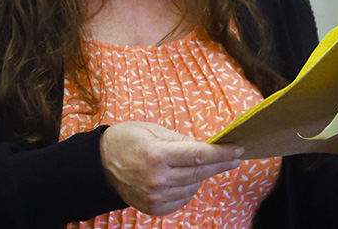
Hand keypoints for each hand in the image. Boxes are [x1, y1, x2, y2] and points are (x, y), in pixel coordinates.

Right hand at [99, 121, 241, 215]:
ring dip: (201, 175)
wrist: (99, 165)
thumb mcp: (151, 129)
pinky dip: (187, 187)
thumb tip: (206, 147)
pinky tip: (182, 178)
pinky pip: (183, 198)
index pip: (198, 155)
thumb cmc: (126, 140)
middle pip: (200, 172)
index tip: (238, 149)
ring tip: (197, 164)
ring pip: (193, 186)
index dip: (221, 153)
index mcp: (156, 154)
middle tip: (233, 157)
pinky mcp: (155, 207)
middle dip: (219, 163)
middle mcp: (157, 178)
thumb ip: (180, 139)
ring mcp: (156, 196)